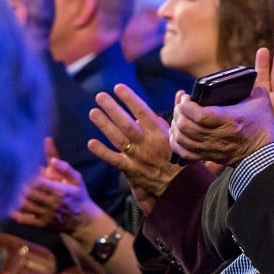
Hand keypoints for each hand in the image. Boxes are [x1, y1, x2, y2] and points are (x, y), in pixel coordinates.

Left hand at [11, 154, 98, 232]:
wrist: (83, 220)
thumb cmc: (78, 196)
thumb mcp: (77, 180)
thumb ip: (65, 169)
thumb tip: (52, 160)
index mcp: (60, 191)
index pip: (38, 182)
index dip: (29, 176)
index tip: (25, 171)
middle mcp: (52, 203)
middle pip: (29, 193)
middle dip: (21, 186)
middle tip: (14, 179)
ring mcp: (45, 215)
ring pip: (24, 205)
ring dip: (16, 197)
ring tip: (12, 190)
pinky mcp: (41, 224)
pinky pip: (23, 219)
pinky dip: (14, 213)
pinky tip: (10, 206)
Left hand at [88, 83, 181, 213]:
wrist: (180, 185)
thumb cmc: (181, 157)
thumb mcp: (181, 133)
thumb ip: (177, 113)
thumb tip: (180, 94)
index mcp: (160, 133)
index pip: (143, 112)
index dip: (130, 99)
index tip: (118, 87)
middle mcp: (146, 143)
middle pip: (126, 123)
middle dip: (112, 108)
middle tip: (100, 96)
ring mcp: (137, 156)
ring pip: (118, 138)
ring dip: (104, 125)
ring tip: (93, 112)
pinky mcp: (130, 169)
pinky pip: (114, 159)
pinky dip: (102, 152)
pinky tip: (91, 143)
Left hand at [169, 85, 273, 166]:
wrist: (265, 153)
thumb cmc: (263, 126)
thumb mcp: (260, 101)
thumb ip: (250, 87)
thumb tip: (241, 79)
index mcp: (229, 119)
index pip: (198, 114)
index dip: (186, 106)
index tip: (186, 97)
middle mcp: (217, 135)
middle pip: (186, 126)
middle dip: (178, 113)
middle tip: (180, 105)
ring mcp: (211, 147)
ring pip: (182, 139)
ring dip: (176, 126)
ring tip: (179, 117)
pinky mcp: (209, 156)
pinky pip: (185, 153)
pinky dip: (177, 143)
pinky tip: (177, 134)